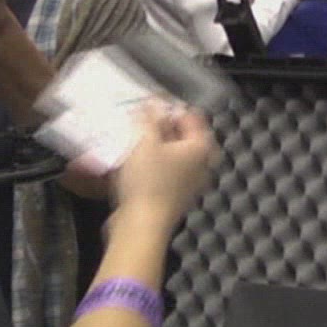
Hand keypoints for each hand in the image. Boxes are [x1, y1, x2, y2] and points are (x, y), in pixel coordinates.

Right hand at [111, 100, 217, 232]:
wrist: (140, 226)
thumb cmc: (148, 181)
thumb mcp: (145, 141)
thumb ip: (150, 117)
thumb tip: (153, 100)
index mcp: (201, 147)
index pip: (191, 116)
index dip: (170, 107)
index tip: (148, 104)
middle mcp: (200, 164)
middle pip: (179, 137)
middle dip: (156, 128)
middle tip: (136, 121)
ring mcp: (186, 182)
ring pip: (167, 156)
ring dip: (147, 147)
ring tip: (127, 139)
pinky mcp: (170, 196)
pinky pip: (158, 173)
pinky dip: (144, 166)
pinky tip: (125, 164)